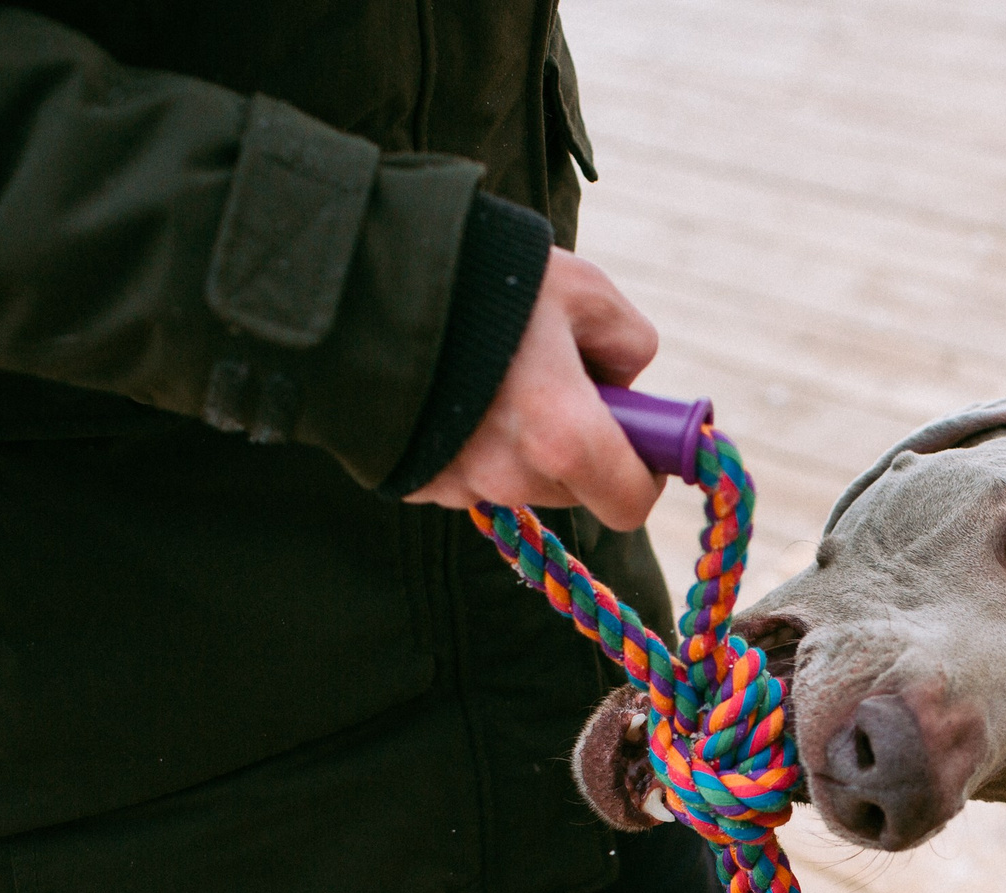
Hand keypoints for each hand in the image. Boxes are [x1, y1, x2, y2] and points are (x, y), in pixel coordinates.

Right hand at [407, 248, 664, 529]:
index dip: (645, 475)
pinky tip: (455, 389)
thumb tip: (624, 382)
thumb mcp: (583, 290)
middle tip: (559, 380)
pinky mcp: (417, 482)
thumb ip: (629, 342)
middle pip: (572, 488)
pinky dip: (473, 443)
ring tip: (496, 373)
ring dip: (525, 443)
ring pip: (519, 480)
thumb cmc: (483, 275)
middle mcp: (511, 477)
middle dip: (581, 445)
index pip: (629, 504)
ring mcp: (458, 485)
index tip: (641, 441)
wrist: (360, 274)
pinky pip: (468, 473)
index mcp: (565, 438)